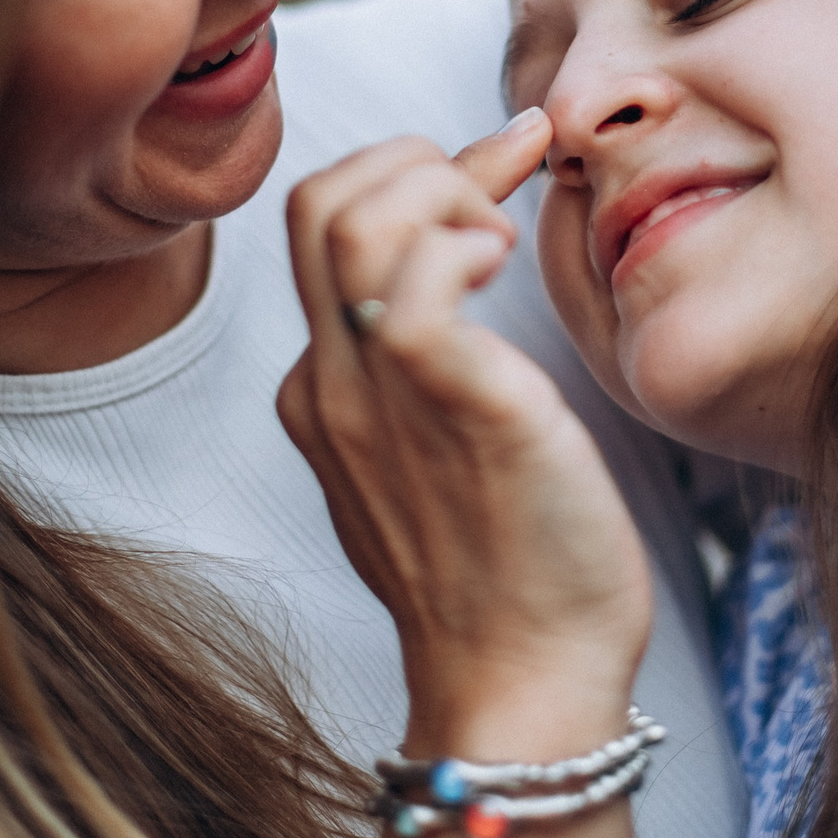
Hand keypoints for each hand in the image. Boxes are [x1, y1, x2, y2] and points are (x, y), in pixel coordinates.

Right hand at [279, 110, 653, 757]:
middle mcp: (332, 384)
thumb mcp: (449, 448)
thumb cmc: (517, 566)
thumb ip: (438, 362)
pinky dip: (465, 239)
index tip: (500, 168)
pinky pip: (418, 278)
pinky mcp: (450, 401)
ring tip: (504, 237)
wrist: (524, 681)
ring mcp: (378, 394)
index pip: (323, 226)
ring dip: (442, 185)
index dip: (407, 171)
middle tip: (501, 184)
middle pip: (313, 200)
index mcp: (325, 391)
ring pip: (350, 216)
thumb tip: (477, 256)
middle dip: (412, 156)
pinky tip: (509, 268)